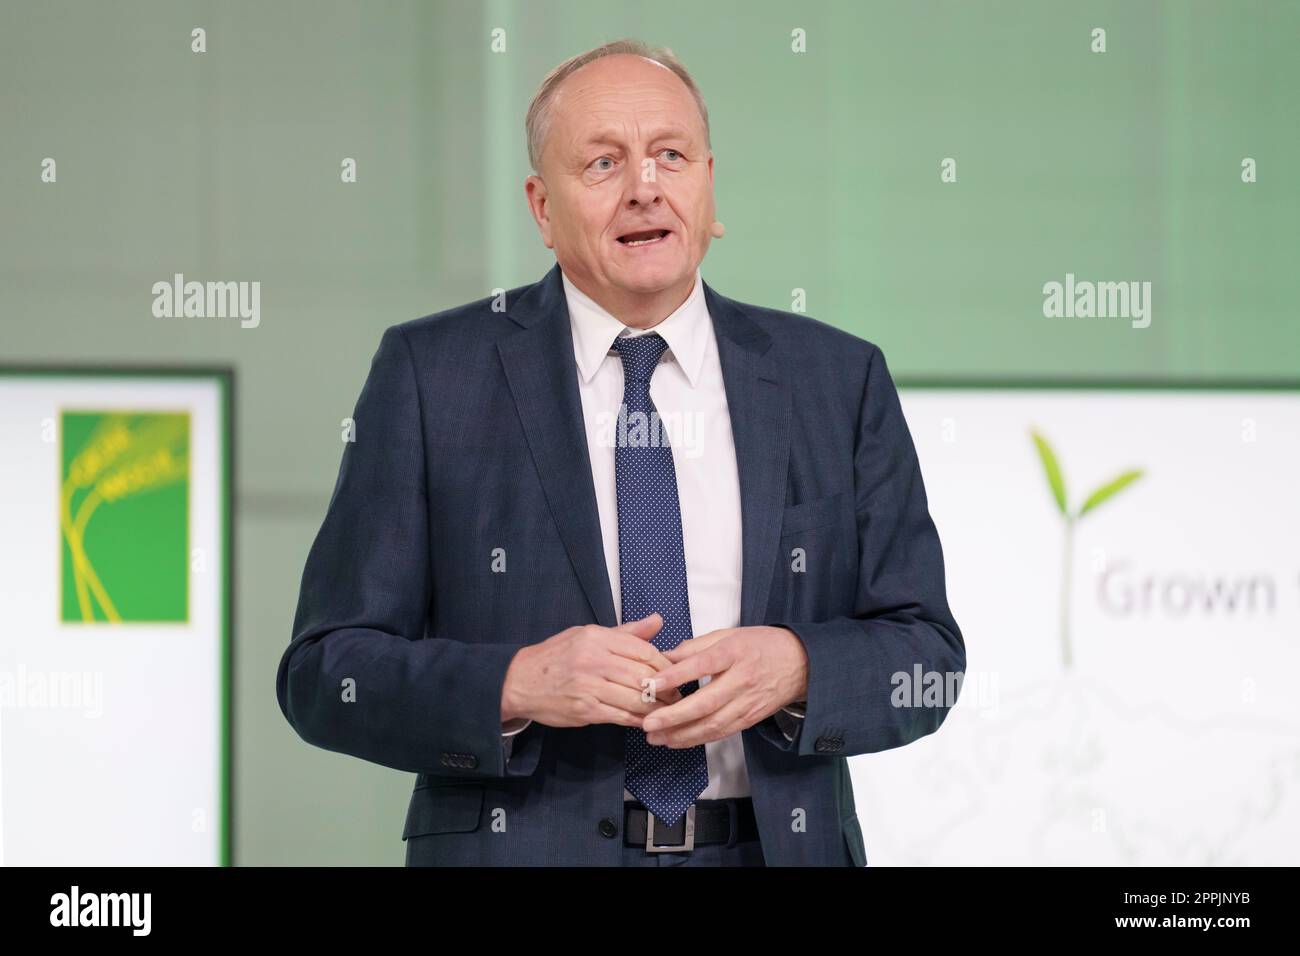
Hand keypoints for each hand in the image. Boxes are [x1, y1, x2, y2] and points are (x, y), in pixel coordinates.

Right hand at [500, 614, 682, 728]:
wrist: (519, 681)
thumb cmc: (556, 656)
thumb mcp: (587, 635)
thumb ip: (625, 632)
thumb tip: (657, 621)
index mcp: (596, 638)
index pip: (643, 650)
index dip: (664, 665)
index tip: (675, 673)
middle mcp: (593, 660)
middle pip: (643, 675)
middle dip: (665, 688)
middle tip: (678, 695)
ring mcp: (589, 686)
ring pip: (635, 698)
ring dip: (656, 707)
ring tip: (667, 710)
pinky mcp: (584, 709)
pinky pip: (620, 716)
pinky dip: (637, 720)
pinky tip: (646, 721)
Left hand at [639, 626, 808, 747]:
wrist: (801, 663)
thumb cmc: (761, 645)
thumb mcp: (728, 635)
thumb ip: (695, 646)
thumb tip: (664, 657)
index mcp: (734, 652)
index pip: (702, 664)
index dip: (676, 676)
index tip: (651, 684)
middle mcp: (742, 679)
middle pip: (706, 703)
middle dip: (674, 716)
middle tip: (648, 723)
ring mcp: (748, 702)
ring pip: (713, 724)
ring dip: (682, 734)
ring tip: (657, 737)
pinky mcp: (751, 718)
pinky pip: (722, 732)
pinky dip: (698, 739)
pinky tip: (678, 740)